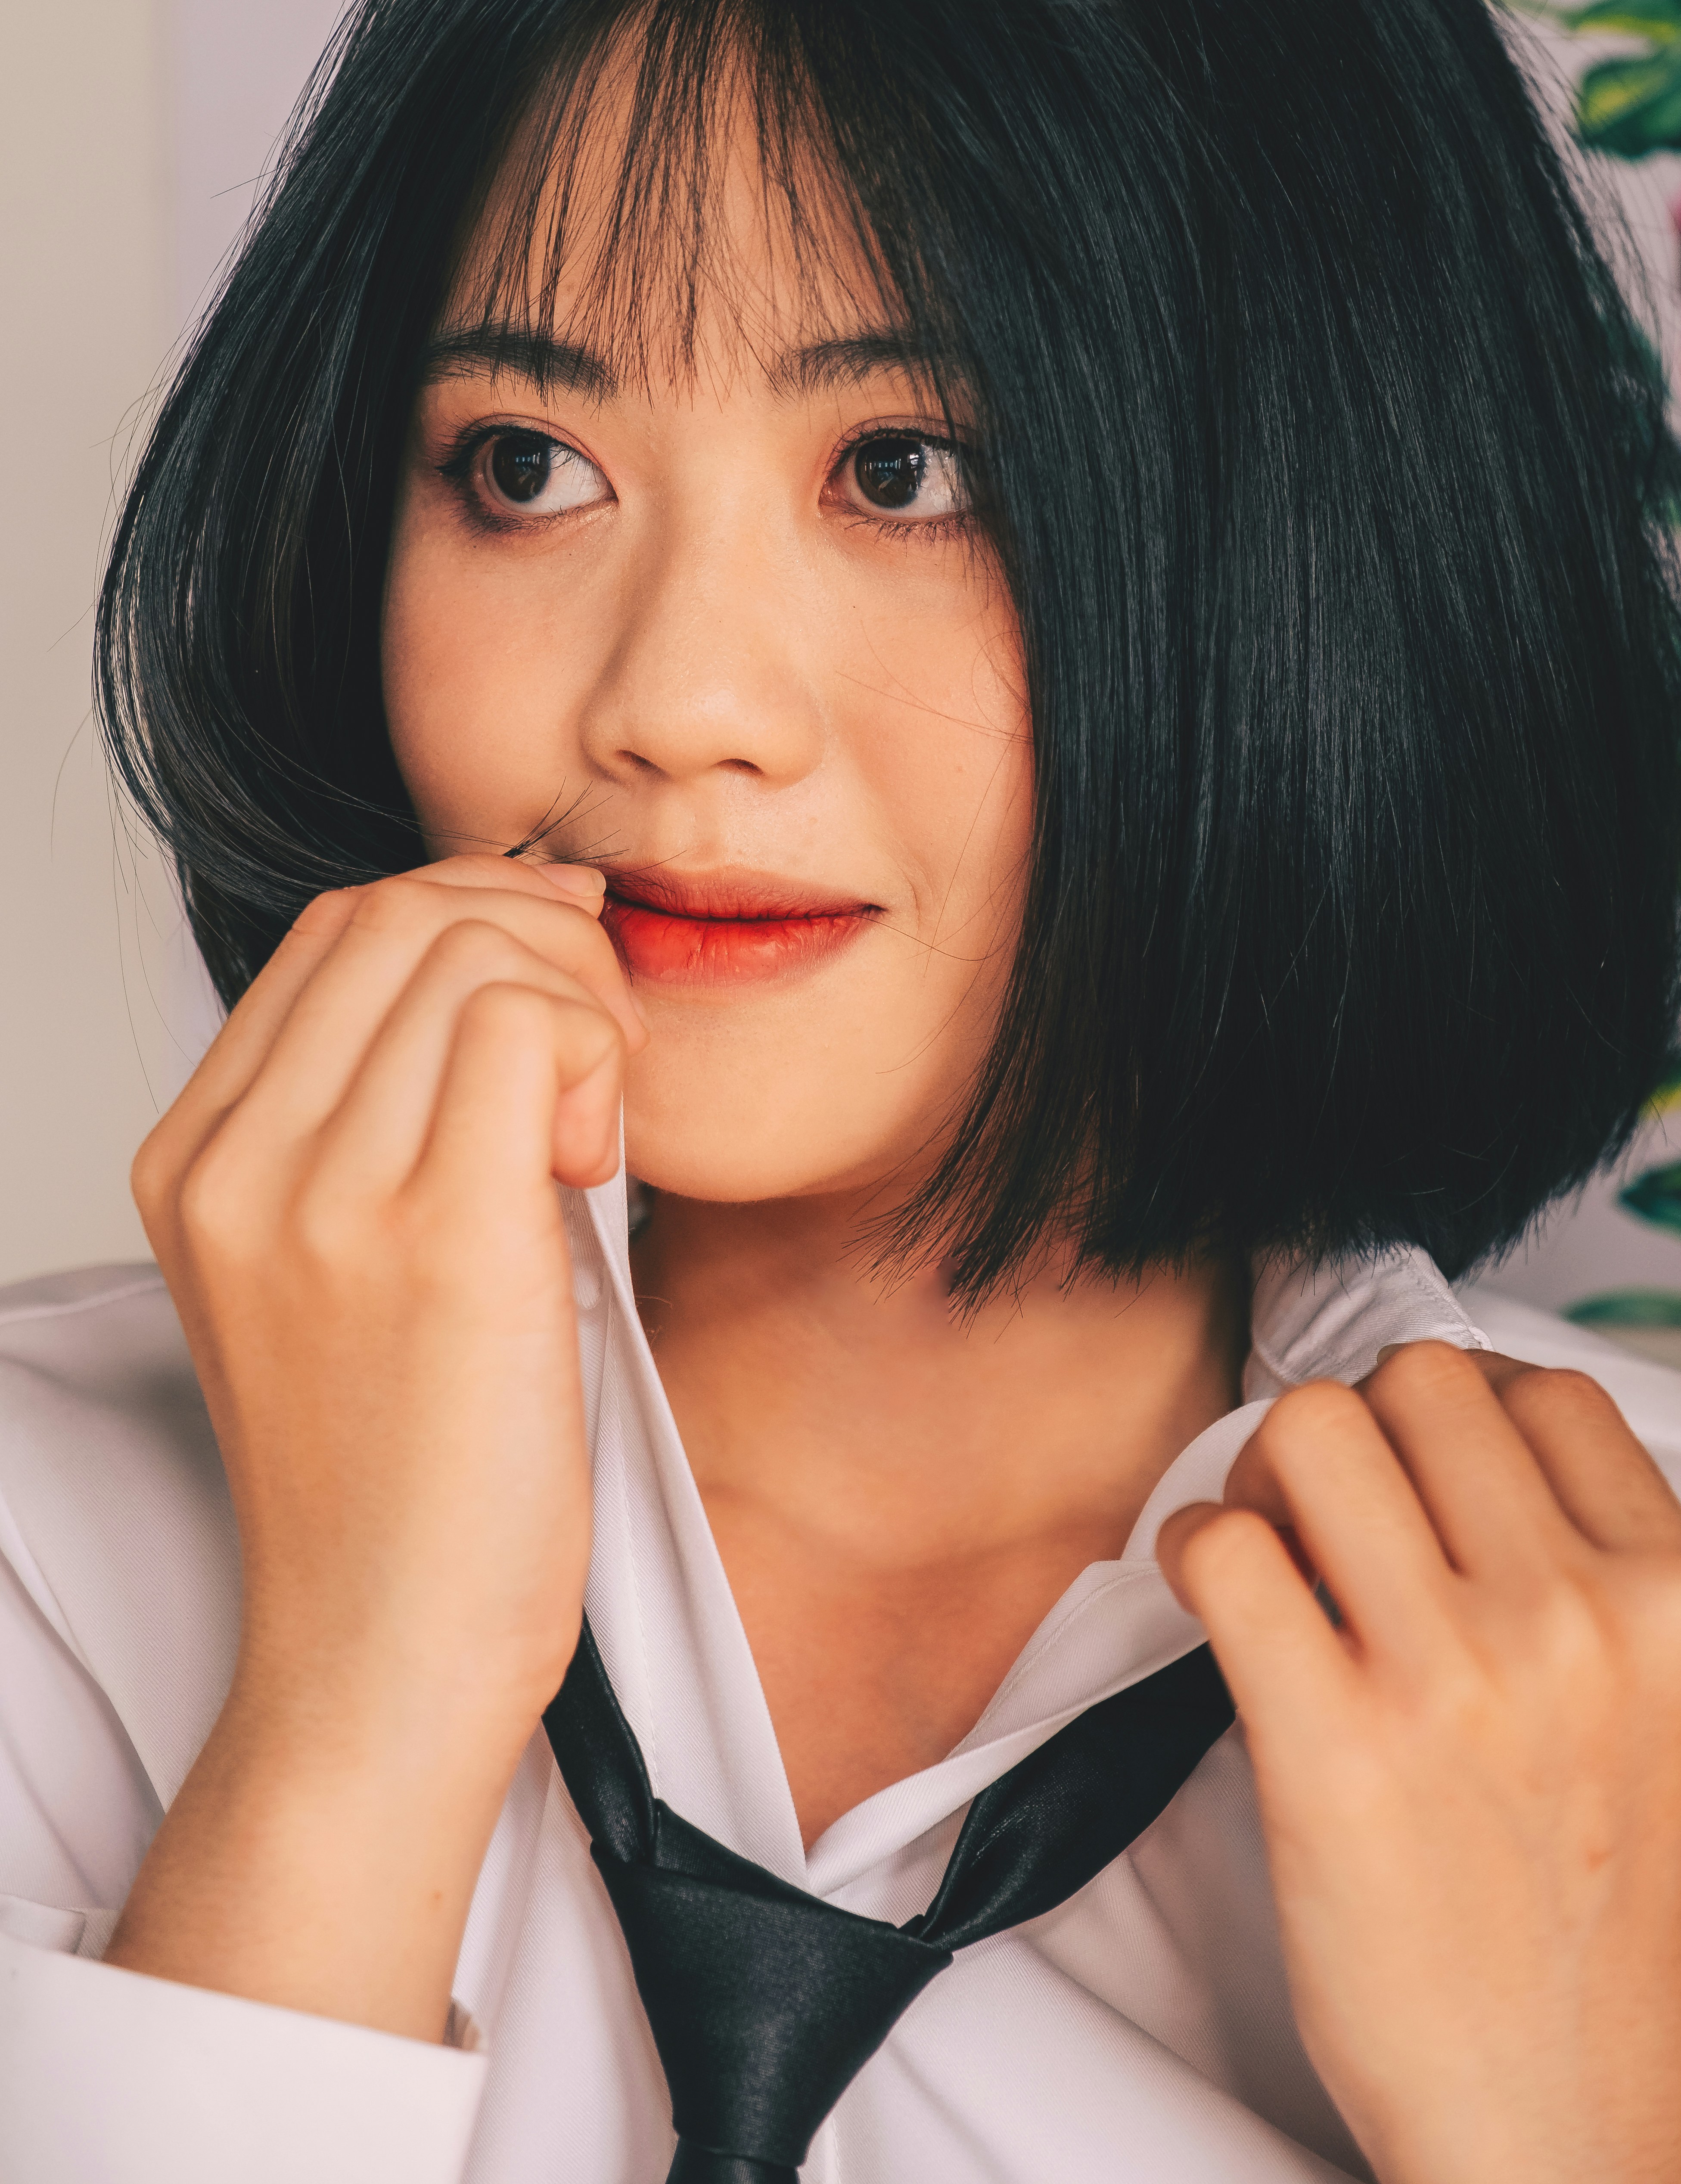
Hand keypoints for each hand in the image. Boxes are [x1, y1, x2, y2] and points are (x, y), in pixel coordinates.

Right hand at [107, 855, 644, 2035]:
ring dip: (579, 1006)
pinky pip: (526, 1025)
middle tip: (596, 1051)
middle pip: (405, 916)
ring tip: (592, 1128)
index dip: (472, 915)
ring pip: (474, 954)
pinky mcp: (435, 1237)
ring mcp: (321, 1197)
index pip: (338, 931)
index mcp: (195, 1160)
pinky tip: (597, 1162)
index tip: (554, 984)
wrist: (383, 1654)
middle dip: (537, 941)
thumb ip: (373, 1118)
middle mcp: (236, 1164)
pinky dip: (596, 1056)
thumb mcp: (335, 1269)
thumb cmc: (397, 1470)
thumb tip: (500, 959)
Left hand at [1157, 1342, 1680, 2183]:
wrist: (1561, 2109)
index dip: (1452, 1412)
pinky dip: (1194, 1548)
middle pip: (1416, 1380)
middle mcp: (1575, 1618)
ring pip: (1312, 1429)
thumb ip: (1568, 1558)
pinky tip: (1212, 1601)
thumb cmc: (1571, 1906)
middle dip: (1352, 1428)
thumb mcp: (1637, 1699)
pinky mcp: (1336, 1749)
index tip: (1411, 1475)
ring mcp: (1457, 1679)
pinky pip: (1227, 1547)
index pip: (1543, 1387)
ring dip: (1263, 1474)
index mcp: (1666, 1598)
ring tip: (1269, 1553)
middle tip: (1321, 1515)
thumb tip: (1420, 1435)